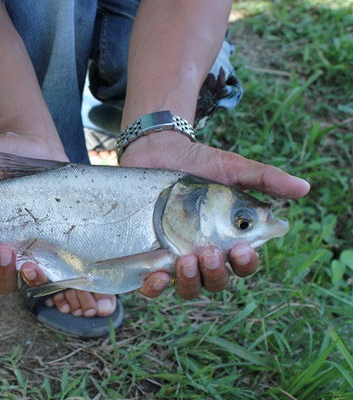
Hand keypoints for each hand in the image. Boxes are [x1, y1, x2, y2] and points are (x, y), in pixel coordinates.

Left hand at [120, 132, 309, 299]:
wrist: (156, 152)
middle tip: (210, 252)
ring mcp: (174, 258)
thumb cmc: (198, 163)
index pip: (243, 265)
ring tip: (186, 260)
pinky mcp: (148, 257)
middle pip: (216, 282)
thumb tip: (303, 188)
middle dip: (216, 273)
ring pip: (188, 289)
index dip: (246, 264)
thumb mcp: (232, 168)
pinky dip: (156, 288)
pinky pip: (152, 286)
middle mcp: (203, 255)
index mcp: (228, 239)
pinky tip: (158, 277)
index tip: (242, 249)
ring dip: (190, 282)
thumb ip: (265, 179)